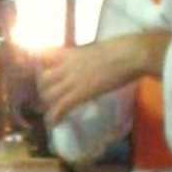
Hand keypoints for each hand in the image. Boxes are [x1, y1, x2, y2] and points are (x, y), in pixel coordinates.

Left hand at [34, 31, 169, 124]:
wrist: (131, 54)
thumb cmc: (123, 48)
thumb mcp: (97, 49)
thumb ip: (87, 57)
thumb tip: (90, 63)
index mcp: (71, 52)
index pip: (43, 56)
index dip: (40, 68)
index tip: (43, 76)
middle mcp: (67, 65)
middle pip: (43, 80)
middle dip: (44, 90)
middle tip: (51, 98)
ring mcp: (72, 80)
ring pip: (48, 95)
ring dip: (49, 105)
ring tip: (55, 111)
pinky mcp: (80, 93)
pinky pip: (61, 107)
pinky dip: (55, 117)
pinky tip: (55, 123)